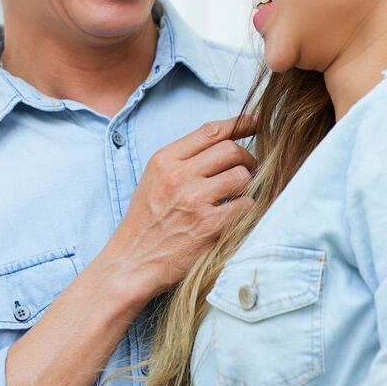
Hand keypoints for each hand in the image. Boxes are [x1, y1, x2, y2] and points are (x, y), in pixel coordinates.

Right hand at [106, 115, 257, 298]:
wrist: (131, 263)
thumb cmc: (145, 223)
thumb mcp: (154, 181)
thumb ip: (183, 161)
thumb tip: (223, 146)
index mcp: (164, 160)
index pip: (210, 132)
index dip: (238, 124)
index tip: (255, 122)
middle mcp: (179, 176)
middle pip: (231, 151)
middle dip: (246, 159)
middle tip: (248, 171)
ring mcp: (195, 201)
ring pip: (242, 177)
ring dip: (246, 187)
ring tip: (237, 198)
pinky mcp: (210, 226)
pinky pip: (246, 206)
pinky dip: (247, 211)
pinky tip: (235, 218)